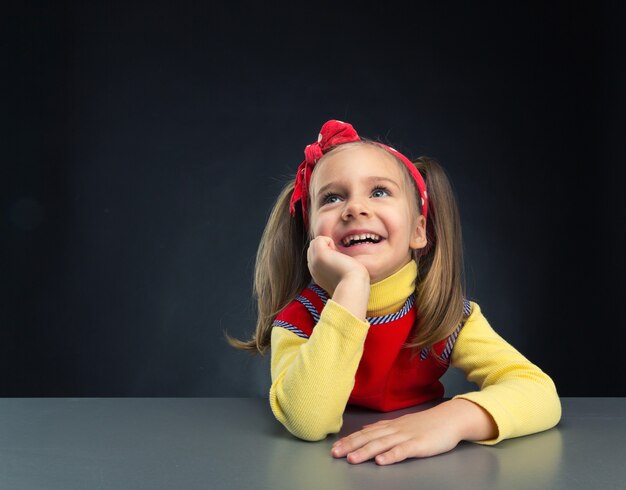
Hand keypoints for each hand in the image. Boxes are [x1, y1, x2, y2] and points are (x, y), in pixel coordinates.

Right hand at [307, 236, 367, 294]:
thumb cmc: (352, 282)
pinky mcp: (320, 255)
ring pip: (315, 243)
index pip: (314, 256)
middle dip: (325, 248)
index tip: (337, 263)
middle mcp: (313, 268)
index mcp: (317, 274)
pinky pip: (319, 239)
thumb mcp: (341, 276)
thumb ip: (336, 268)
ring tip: (337, 255)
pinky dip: (329, 241)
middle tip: (338, 259)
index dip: (326, 254)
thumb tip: (339, 259)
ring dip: (326, 244)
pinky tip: (336, 252)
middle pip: (312, 248)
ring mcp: (314, 262)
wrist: (353, 286)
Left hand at [331, 409, 460, 464]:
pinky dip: (391, 456)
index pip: (365, 432)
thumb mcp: (402, 423)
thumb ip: (384, 427)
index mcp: (390, 426)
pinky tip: (381, 461)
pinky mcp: (419, 445)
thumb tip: (366, 428)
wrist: (450, 418)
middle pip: (369, 438)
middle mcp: (395, 430)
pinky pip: (403, 451)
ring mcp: (406, 436)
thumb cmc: (427, 423)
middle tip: (335, 453)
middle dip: (350, 446)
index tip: (334, 446)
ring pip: (382, 444)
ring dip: (365, 452)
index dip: (349, 439)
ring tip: (352, 459)